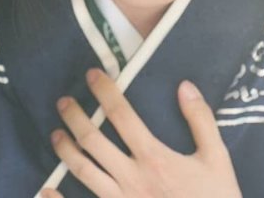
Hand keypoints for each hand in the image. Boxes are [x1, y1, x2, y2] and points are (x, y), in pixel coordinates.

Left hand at [42, 68, 241, 197]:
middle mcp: (130, 177)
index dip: (105, 93)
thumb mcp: (217, 159)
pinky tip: (46, 189)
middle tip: (63, 102)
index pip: (122, 116)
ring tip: (56, 134)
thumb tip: (184, 86)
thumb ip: (200, 121)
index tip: (92, 75)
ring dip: (65, 150)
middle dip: (75, 117)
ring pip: (82, 171)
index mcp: (153, 157)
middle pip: (93, 141)